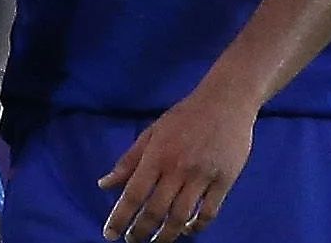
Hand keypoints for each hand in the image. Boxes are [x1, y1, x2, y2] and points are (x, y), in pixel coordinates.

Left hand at [98, 83, 257, 241]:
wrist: (226, 101)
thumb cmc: (185, 116)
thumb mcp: (152, 133)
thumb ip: (128, 161)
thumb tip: (103, 185)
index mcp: (157, 155)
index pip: (133, 194)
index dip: (119, 217)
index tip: (110, 234)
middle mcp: (178, 168)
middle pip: (155, 211)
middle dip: (140, 232)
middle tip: (132, 241)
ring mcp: (202, 176)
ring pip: (181, 217)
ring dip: (166, 236)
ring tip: (156, 242)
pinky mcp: (224, 181)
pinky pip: (208, 213)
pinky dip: (196, 227)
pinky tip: (185, 230)